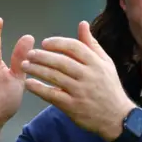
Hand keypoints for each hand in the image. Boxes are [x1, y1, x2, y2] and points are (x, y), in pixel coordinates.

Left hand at [21, 21, 136, 141]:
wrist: (117, 118)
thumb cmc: (109, 88)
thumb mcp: (106, 63)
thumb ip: (92, 44)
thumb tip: (82, 24)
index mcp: (96, 63)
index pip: (75, 47)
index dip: (58, 43)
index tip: (44, 43)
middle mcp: (88, 76)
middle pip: (62, 62)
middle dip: (42, 56)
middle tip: (29, 54)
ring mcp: (80, 92)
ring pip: (55, 77)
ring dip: (37, 70)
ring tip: (24, 65)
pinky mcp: (73, 107)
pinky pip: (52, 95)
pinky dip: (39, 89)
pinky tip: (29, 84)